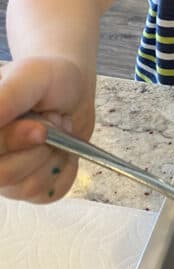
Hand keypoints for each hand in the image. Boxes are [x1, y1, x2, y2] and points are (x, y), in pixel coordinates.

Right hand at [0, 57, 93, 202]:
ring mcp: (4, 176)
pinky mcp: (28, 188)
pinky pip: (49, 192)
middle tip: (53, 119)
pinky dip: (65, 169)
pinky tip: (63, 148)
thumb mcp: (29, 76)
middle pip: (5, 174)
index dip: (14, 141)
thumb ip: (7, 97)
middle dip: (41, 145)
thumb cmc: (47, 79)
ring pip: (28, 186)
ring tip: (57, 130)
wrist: (72, 90)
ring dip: (54, 154)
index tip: (40, 127)